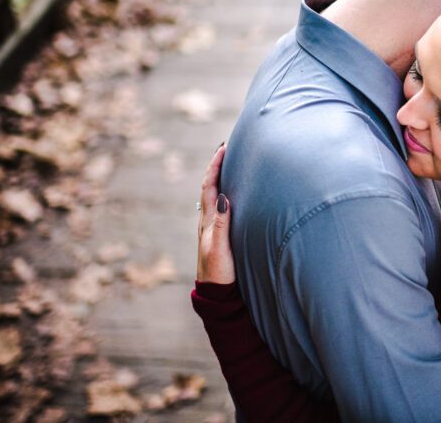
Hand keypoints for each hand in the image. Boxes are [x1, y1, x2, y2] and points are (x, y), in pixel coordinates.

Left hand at [196, 145, 234, 283]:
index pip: (210, 186)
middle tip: (226, 149)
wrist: (216, 293)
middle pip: (210, 187)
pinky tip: (231, 193)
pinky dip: (224, 192)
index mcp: (208, 220)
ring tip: (230, 165)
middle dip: (217, 166)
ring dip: (220, 178)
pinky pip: (220, 206)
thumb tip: (224, 197)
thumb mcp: (221, 247)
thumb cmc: (219, 272)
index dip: (215, 166)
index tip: (223, 147)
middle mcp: (208, 221)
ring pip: (214, 196)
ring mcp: (213, 228)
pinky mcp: (219, 235)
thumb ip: (223, 223)